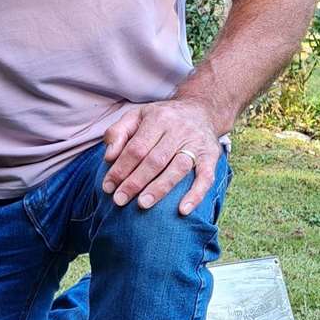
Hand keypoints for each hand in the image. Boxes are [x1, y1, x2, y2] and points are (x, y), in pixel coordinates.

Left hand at [101, 99, 221, 215]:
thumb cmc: (161, 117)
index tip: (108, 187)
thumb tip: (108, 157)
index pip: (136, 148)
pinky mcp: (211, 155)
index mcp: (157, 119)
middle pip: (155, 160)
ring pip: (178, 169)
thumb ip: (117, 133)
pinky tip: (183, 210)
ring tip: (143, 204)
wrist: (201, 109)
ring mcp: (197, 143)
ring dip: (159, 189)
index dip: (120, 168)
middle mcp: (178, 130)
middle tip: (119, 200)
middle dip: (135, 182)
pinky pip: (206, 177)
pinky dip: (196, 194)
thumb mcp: (136, 115)